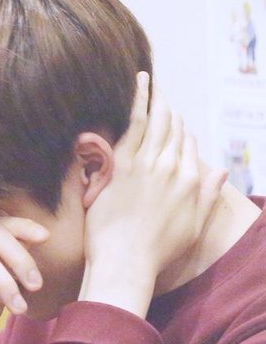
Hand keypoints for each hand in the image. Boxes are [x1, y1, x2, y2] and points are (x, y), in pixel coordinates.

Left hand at [79, 72, 226, 316]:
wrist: (125, 262)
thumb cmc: (156, 253)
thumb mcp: (193, 228)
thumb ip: (208, 197)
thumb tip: (220, 172)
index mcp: (191, 182)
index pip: (189, 147)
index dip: (183, 135)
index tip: (175, 127)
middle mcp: (173, 167)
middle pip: (175, 130)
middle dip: (170, 112)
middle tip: (163, 97)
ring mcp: (148, 162)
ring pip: (158, 120)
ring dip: (157, 98)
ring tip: (151, 81)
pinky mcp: (124, 161)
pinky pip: (136, 121)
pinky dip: (140, 98)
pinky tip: (140, 82)